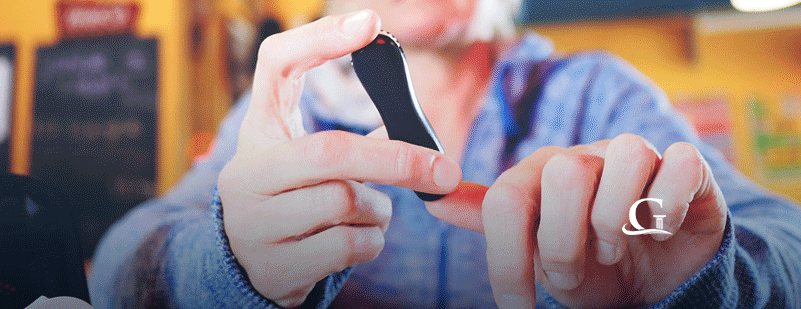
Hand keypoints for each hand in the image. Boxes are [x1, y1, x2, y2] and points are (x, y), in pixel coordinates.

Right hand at [217, 11, 461, 307]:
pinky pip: (350, 245)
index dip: (320, 39)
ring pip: (346, 203)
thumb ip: (351, 141)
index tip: (371, 23)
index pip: (277, 65)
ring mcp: (253, 222)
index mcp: (259, 132)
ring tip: (365, 211)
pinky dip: (371, 240)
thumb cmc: (295, 200)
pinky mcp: (274, 265)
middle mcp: (245, 173)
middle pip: (329, 150)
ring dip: (378, 208)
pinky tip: (355, 238)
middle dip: (395, 159)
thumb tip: (414, 130)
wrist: (249, 267)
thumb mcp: (308, 162)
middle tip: (443, 169)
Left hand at [427, 134, 726, 307]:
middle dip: (565, 242)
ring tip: (613, 250)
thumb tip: (433, 200)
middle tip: (571, 273)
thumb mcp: (533, 248)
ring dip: (617, 221)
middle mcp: (585, 156)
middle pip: (565, 174)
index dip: (507, 261)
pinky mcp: (687, 167)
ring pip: (626, 157)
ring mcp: (636, 157)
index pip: (506, 200)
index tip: (517, 306)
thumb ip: (488, 220)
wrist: (652, 271)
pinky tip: (658, 232)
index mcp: (540, 173)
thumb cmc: (587, 261)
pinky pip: (679, 165)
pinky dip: (666, 208)